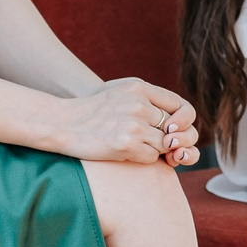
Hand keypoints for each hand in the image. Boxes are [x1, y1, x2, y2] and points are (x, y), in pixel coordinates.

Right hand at [56, 78, 199, 165]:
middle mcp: (139, 104)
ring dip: (154, 149)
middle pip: (174, 128)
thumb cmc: (93, 110)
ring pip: (165, 144)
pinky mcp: (126, 145)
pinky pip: (152, 157)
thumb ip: (148, 99)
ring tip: (135, 144)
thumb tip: (177, 118)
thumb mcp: (120, 91)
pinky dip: (143, 158)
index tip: (174, 129)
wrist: (63, 123)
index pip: (181, 105)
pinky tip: (126, 151)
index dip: (184, 121)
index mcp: (140, 88)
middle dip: (169, 139)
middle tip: (158, 143)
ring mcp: (134, 125)